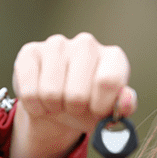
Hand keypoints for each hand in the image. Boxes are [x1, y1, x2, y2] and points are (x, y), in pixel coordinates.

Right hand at [8, 32, 137, 157]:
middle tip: (75, 107)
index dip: (100, 106)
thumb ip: (124, 108)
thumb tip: (127, 99)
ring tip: (59, 102)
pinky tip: (41, 98)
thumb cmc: (91, 107)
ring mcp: (57, 44)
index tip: (97, 112)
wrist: (60, 105)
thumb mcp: (110, 113)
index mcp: (114, 58)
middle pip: (77, 93)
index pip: (108, 82)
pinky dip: (34, 105)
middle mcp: (87, 44)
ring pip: (50, 93)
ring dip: (54, 107)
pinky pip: (29, 90)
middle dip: (75, 109)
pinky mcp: (30, 51)